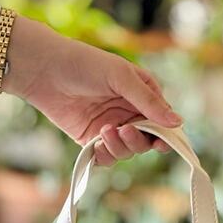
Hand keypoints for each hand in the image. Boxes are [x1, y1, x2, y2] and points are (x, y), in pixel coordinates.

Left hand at [0, 17, 181, 164]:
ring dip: (120, 146)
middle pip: (147, 140)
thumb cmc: (85, 64)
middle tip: (125, 129)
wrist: (45, 70)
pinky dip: (105, 155)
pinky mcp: (92, 140)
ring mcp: (111, 128)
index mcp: (142, 95)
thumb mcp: (122, 77)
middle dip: (139, 140)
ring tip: (105, 131)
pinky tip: (97, 143)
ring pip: (128, 151)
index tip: (163, 143)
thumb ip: (149, 102)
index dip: (166, 135)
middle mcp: (129, 113)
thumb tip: (178, 123)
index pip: (164, 121)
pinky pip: (107, 157)